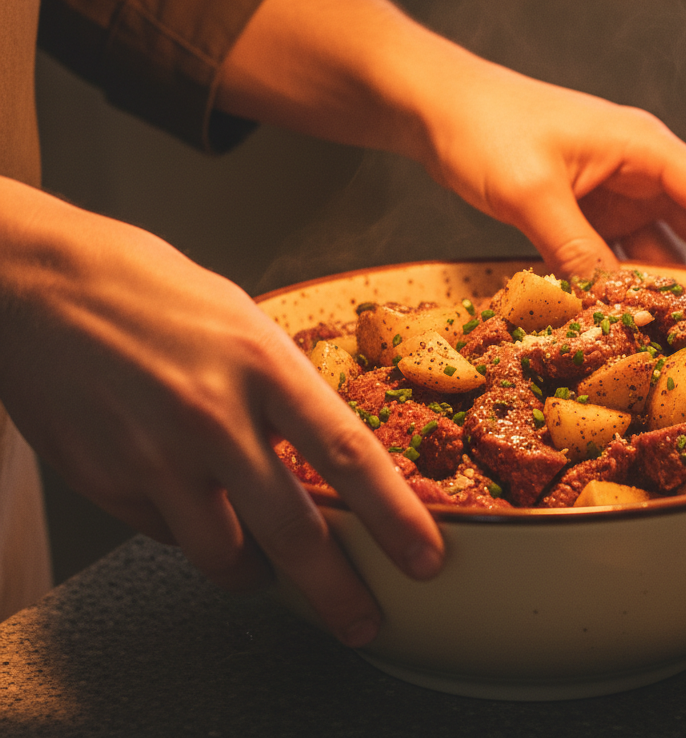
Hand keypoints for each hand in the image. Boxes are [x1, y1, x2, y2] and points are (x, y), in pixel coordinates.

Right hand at [0, 179, 442, 644]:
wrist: (43, 285)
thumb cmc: (151, 292)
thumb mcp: (242, 322)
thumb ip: (281, 390)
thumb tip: (316, 452)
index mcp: (262, 365)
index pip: (348, 455)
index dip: (395, 516)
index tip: (424, 557)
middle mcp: (213, 417)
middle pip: (294, 530)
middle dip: (339, 591)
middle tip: (365, 620)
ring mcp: (155, 456)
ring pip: (224, 555)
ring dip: (258, 574)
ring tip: (270, 572)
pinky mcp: (107, 483)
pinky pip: (166, 535)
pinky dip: (191, 535)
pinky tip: (194, 511)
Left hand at [421, 64, 685, 285]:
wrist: (436, 107)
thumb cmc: (485, 127)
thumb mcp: (532, 191)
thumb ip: (575, 248)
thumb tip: (612, 306)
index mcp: (644, 148)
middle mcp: (637, 167)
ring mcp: (610, 188)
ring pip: (664, 241)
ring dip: (684, 280)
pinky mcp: (582, 206)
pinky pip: (621, 250)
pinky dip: (634, 279)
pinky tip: (641, 314)